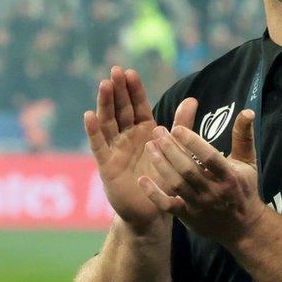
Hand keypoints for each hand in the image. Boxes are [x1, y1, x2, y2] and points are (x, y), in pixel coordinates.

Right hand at [84, 66, 195, 236]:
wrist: (152, 211)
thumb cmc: (164, 179)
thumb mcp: (174, 149)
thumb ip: (181, 126)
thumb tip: (192, 99)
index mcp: (145, 130)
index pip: (138, 105)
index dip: (133, 90)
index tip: (130, 72)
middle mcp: (128, 137)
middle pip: (120, 109)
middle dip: (118, 90)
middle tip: (115, 71)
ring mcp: (115, 149)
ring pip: (108, 122)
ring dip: (105, 104)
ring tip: (104, 85)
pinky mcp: (107, 165)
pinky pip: (99, 146)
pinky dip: (93, 131)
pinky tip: (89, 116)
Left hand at [137, 103, 266, 246]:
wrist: (243, 228)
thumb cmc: (244, 188)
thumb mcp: (248, 162)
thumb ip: (244, 136)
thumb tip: (247, 110)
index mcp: (229, 176)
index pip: (209, 157)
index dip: (192, 142)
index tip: (176, 128)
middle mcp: (214, 191)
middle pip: (188, 169)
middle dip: (171, 149)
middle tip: (158, 132)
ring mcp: (199, 205)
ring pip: (176, 184)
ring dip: (161, 164)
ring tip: (150, 146)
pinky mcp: (187, 216)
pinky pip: (168, 205)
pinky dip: (154, 193)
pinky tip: (142, 179)